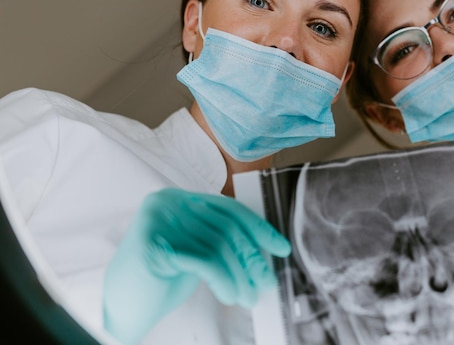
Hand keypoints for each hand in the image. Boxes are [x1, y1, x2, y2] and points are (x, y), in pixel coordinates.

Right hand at [103, 188, 290, 344]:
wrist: (123, 306)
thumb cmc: (162, 279)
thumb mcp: (197, 250)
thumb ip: (222, 240)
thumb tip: (264, 248)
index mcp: (181, 199)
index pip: (229, 209)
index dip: (258, 229)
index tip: (280, 247)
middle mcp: (168, 202)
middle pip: (226, 226)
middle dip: (252, 257)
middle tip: (266, 281)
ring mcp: (159, 219)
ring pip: (218, 245)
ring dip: (239, 274)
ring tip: (247, 295)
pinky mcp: (153, 243)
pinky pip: (203, 260)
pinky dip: (223, 280)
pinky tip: (228, 294)